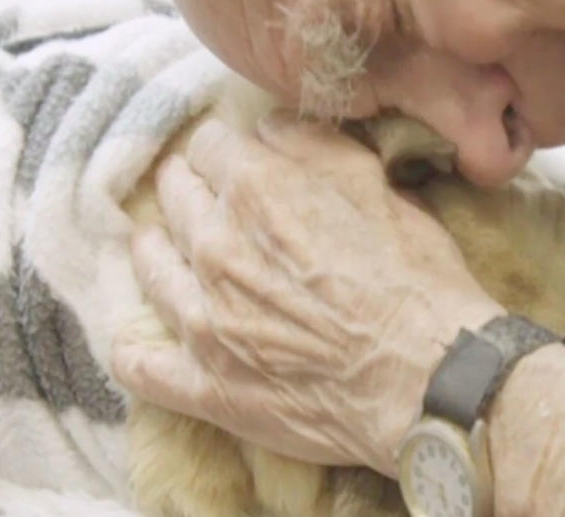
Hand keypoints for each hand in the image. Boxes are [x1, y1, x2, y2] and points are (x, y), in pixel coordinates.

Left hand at [112, 112, 502, 476]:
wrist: (428, 382)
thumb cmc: (418, 284)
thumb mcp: (382, 191)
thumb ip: (318, 149)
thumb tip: (271, 129)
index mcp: (258, 193)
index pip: (211, 147)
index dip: (225, 148)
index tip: (234, 158)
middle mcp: (217, 250)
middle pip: (175, 199)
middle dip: (186, 189)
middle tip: (199, 195)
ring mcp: (205, 323)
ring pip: (150, 270)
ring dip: (153, 250)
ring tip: (159, 247)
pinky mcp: (208, 386)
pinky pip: (140, 366)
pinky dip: (136, 350)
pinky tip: (140, 341)